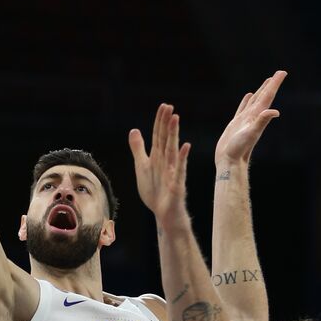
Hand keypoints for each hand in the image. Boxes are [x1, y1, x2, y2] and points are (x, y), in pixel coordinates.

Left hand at [129, 105, 190, 219]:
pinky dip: (182, 159)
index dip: (159, 121)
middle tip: (169, 107)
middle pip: (166, 140)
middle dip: (167, 123)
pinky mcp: (177, 184)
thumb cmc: (155, 191)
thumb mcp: (142, 167)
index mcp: (157, 157)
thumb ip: (138, 149)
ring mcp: (173, 172)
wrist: (163, 213)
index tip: (163, 106)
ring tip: (175, 119)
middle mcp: (166, 162)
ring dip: (174, 135)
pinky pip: (180, 170)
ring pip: (172, 150)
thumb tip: (134, 130)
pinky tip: (186, 147)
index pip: (158, 136)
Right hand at [215, 70, 286, 167]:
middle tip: (279, 74)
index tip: (282, 72)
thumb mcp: (251, 133)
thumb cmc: (239, 149)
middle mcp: (253, 117)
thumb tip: (275, 112)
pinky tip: (248, 96)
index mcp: (257, 116)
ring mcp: (245, 120)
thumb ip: (261, 121)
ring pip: (254, 101)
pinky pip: (242, 108)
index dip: (275, 84)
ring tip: (267, 82)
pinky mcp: (236, 124)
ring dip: (261, 91)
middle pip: (264, 96)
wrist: (230, 162)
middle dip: (271, 85)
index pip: (268, 96)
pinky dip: (246, 101)